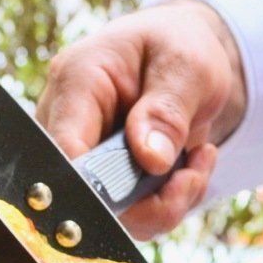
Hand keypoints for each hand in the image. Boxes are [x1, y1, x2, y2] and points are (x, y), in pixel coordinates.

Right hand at [37, 0, 245, 238]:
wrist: (183, 56)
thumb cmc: (179, 47)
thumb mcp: (186, 66)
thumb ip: (167, 111)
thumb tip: (150, 159)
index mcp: (76, 82)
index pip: (64, 149)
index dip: (99, 183)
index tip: (155, 179)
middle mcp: (68, 123)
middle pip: (85, 193)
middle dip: (149, 200)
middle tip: (194, 175)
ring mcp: (84, 156)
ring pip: (111, 215)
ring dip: (165, 204)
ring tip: (199, 164)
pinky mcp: (105, 180)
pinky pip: (131, 215)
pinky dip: (168, 204)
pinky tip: (190, 169)